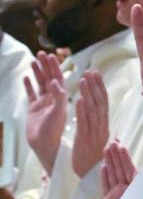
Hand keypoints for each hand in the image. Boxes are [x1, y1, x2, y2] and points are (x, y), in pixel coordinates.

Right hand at [24, 52, 67, 174]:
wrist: (44, 145)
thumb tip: (55, 82)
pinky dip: (29, 86)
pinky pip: (31, 95)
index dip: (55, 67)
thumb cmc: (54, 131)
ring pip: (40, 84)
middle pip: (49, 78)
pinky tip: (26, 77)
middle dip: (45, 66)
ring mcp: (42, 103)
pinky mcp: (33, 109)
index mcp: (61, 99)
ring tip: (33, 61)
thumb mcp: (58, 113)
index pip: (58, 79)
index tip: (52, 56)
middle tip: (41, 53)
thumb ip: (59, 97)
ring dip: (37, 72)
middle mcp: (53, 99)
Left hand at [71, 71, 108, 177]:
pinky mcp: (84, 140)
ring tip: (84, 79)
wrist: (90, 177)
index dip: (101, 88)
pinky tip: (78, 99)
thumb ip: (103, 133)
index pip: (104, 104)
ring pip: (93, 111)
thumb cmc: (94, 161)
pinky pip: (84, 123)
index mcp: (105, 127)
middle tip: (91, 71)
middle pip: (101, 104)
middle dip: (96, 87)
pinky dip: (81, 110)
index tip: (97, 75)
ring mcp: (94, 134)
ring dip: (88, 94)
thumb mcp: (100, 144)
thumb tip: (113, 132)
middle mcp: (102, 128)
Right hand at [99, 141, 135, 198]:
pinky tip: (103, 167)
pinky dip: (104, 178)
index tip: (121, 145)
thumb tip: (137, 180)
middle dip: (116, 156)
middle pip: (121, 170)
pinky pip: (105, 189)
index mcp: (140, 190)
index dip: (125, 157)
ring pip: (113, 176)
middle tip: (112, 142)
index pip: (131, 170)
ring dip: (109, 162)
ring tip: (106, 149)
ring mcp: (117, 198)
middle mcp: (129, 192)